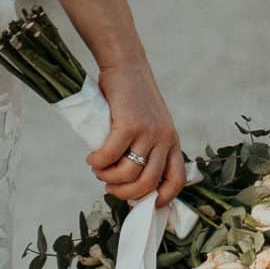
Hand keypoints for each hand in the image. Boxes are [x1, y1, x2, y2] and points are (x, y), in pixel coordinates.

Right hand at [85, 60, 184, 206]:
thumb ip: (146, 147)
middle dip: (124, 194)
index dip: (163, 198)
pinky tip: (92, 158)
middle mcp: (165, 139)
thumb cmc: (132, 97)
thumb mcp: (150, 123)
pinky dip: (98, 162)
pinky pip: (110, 156)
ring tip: (98, 169)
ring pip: (128, 174)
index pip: (177, 180)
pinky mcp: (129, 124)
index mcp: (172, 141)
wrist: (127, 65)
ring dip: (107, 178)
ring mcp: (149, 132)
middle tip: (109, 186)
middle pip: (147, 184)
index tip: (144, 203)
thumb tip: (127, 180)